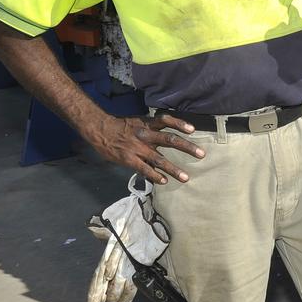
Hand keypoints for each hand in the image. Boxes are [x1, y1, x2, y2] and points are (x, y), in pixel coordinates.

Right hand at [86, 113, 202, 183]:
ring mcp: (138, 148)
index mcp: (148, 123)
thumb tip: (168, 133)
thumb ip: (152, 127)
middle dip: (187, 147)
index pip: (166, 120)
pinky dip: (156, 176)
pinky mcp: (130, 160)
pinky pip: (145, 169)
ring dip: (174, 169)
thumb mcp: (138, 121)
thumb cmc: (121, 126)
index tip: (193, 129)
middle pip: (169, 140)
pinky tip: (165, 181)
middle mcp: (146, 135)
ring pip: (159, 159)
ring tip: (186, 177)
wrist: (100, 130)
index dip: (180, 124)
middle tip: (201, 154)